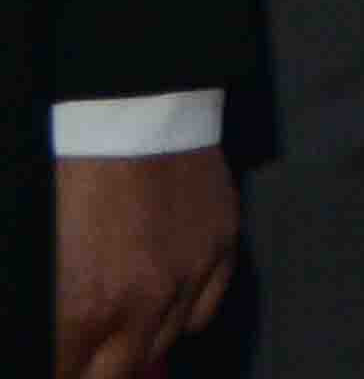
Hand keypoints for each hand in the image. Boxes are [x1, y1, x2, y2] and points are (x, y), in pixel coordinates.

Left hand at [57, 149, 240, 378]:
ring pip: (163, 346)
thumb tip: (59, 337)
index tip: (61, 365)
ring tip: (118, 330)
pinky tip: (161, 304)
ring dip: (136, 346)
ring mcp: (189, 276)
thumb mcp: (42, 251)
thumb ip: (53, 307)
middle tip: (82, 359)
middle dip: (95, 371)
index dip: (61, 372)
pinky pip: (205, 310)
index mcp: (84, 307)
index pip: (69, 375)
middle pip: (118, 375)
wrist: (131, 110)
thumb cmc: (70, 175)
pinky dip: (182, 316)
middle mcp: (142, 303)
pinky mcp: (221, 247)